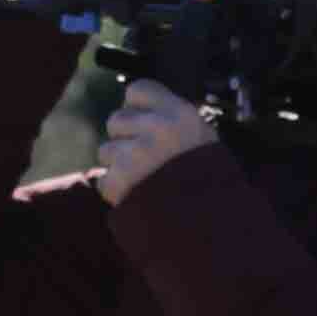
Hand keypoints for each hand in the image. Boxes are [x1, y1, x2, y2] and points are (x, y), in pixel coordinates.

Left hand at [98, 81, 217, 197]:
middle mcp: (157, 128)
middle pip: (116, 120)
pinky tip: (139, 198)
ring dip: (119, 166)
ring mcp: (137, 154)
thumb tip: (139, 109)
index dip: (135, 107)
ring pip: (106, 151)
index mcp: (179, 113)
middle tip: (144, 160)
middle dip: (125, 139)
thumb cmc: (209, 181)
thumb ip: (172, 120)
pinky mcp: (121, 180)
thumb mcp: (201, 139)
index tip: (143, 123)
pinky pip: (104, 179)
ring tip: (144, 181)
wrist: (212, 226)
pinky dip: (116, 192)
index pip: (137, 90)